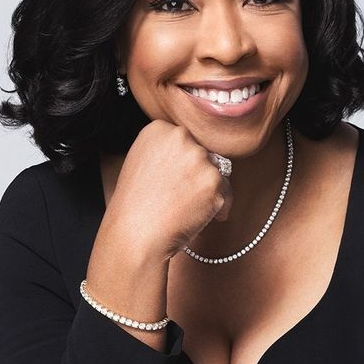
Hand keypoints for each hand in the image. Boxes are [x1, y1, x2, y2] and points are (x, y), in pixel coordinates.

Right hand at [105, 119, 233, 260]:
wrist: (137, 233)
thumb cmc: (136, 205)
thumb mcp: (141, 162)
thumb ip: (166, 150)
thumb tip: (192, 150)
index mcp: (159, 129)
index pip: (186, 140)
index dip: (182, 163)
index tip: (174, 178)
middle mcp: (181, 137)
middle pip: (203, 154)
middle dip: (197, 174)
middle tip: (179, 195)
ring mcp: (199, 158)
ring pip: (217, 172)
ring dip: (208, 190)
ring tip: (184, 207)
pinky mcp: (214, 181)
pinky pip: (227, 193)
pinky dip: (217, 208)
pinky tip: (196, 215)